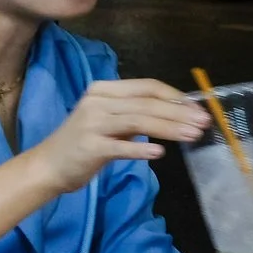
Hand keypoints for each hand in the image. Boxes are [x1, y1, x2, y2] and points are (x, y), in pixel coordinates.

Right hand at [25, 78, 212, 193]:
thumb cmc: (82, 144)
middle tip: (203, 123)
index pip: (146, 86)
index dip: (175, 97)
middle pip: (146, 103)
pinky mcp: (90, 147)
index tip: (198, 109)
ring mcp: (92, 123)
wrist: (48, 166)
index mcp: (103, 90)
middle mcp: (97, 102)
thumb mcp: (108, 121)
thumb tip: (176, 114)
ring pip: (139, 121)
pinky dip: (141, 148)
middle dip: (179, 113)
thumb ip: (134, 115)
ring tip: (193, 136)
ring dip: (170, 128)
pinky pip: (121, 146)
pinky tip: (160, 153)